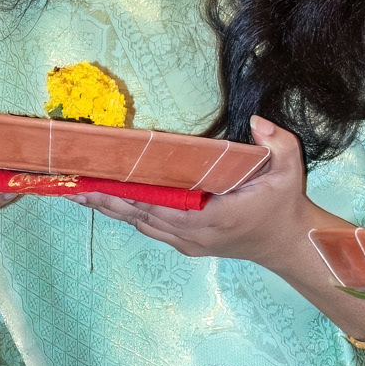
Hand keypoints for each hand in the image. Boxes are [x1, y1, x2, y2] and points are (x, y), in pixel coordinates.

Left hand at [79, 114, 309, 265]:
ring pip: (141, 224)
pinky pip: (150, 229)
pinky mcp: (187, 244)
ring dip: (111, 210)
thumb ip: (278, 143)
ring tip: (80, 193)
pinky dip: (128, 215)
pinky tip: (108, 203)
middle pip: (141, 216)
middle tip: (74, 185)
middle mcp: (195, 234)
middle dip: (107, 201)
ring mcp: (189, 242)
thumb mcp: (290, 170)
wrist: (287, 243)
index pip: (163, 204)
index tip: (104, 179)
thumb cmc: (284, 204)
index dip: (131, 194)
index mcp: (215, 216)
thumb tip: (257, 121)